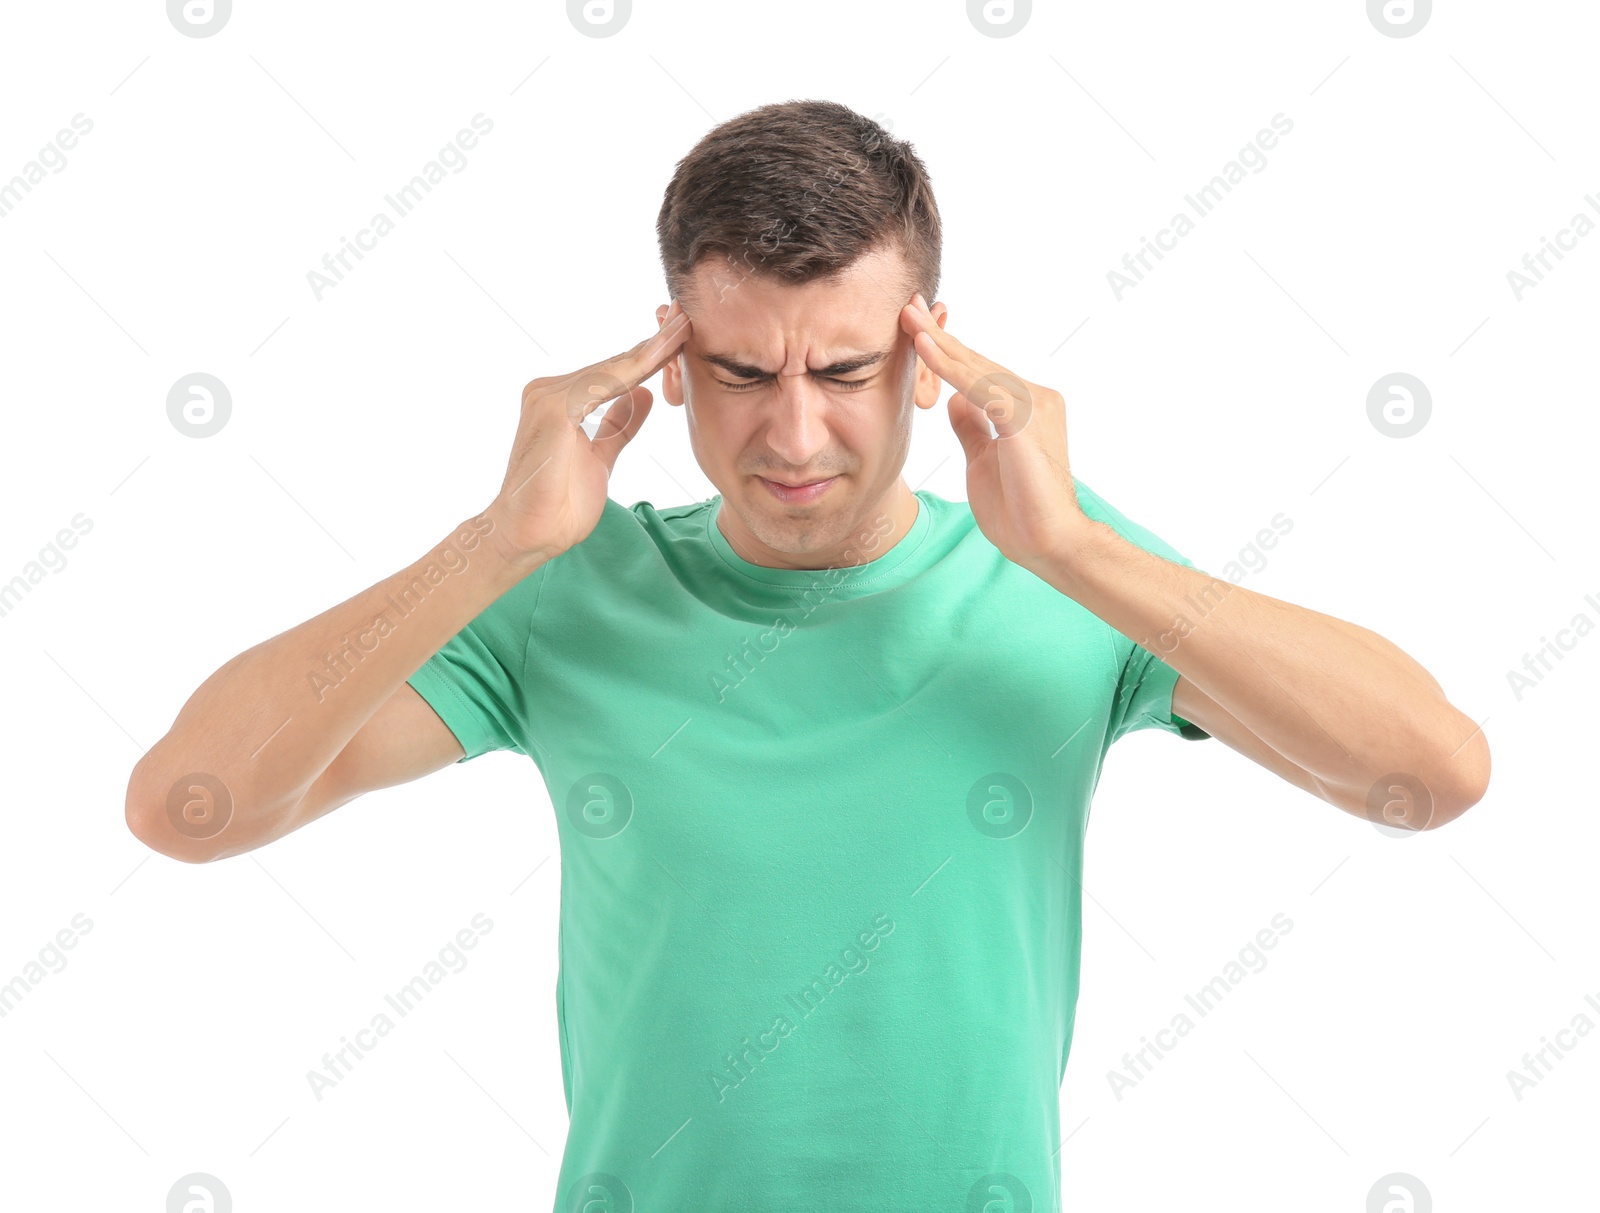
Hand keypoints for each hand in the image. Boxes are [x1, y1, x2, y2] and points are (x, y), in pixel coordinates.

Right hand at [484, 299, 690, 565]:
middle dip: (653, 343)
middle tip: (687, 319)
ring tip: (681, 330)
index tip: (682, 339)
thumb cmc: (559, 503)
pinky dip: (632, 371)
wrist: (529, 535)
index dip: (649, 357)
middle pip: (614, 364)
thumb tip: (644, 395)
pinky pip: (601, 385)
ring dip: (649, 350)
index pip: (613, 373)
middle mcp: (550, 390)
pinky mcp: (552, 409)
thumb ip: (618, 425)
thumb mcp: (601, 457)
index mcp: (560, 399)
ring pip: (611, 369)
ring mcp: (548, 397)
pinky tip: (659, 357)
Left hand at [899, 293, 1084, 572]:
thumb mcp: (983, 461)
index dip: (945, 349)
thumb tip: (955, 400)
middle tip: (905, 304)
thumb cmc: (1020, 510)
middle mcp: (1035, 397)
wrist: (1049, 544)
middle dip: (939, 333)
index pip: (978, 371)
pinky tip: (926, 348)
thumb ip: (973, 427)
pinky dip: (950, 368)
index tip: (914, 326)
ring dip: (940, 344)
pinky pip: (979, 387)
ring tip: (908, 319)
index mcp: (1025, 406)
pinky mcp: (1024, 420)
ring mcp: (1033, 405)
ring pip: (977, 369)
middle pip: (977, 361)